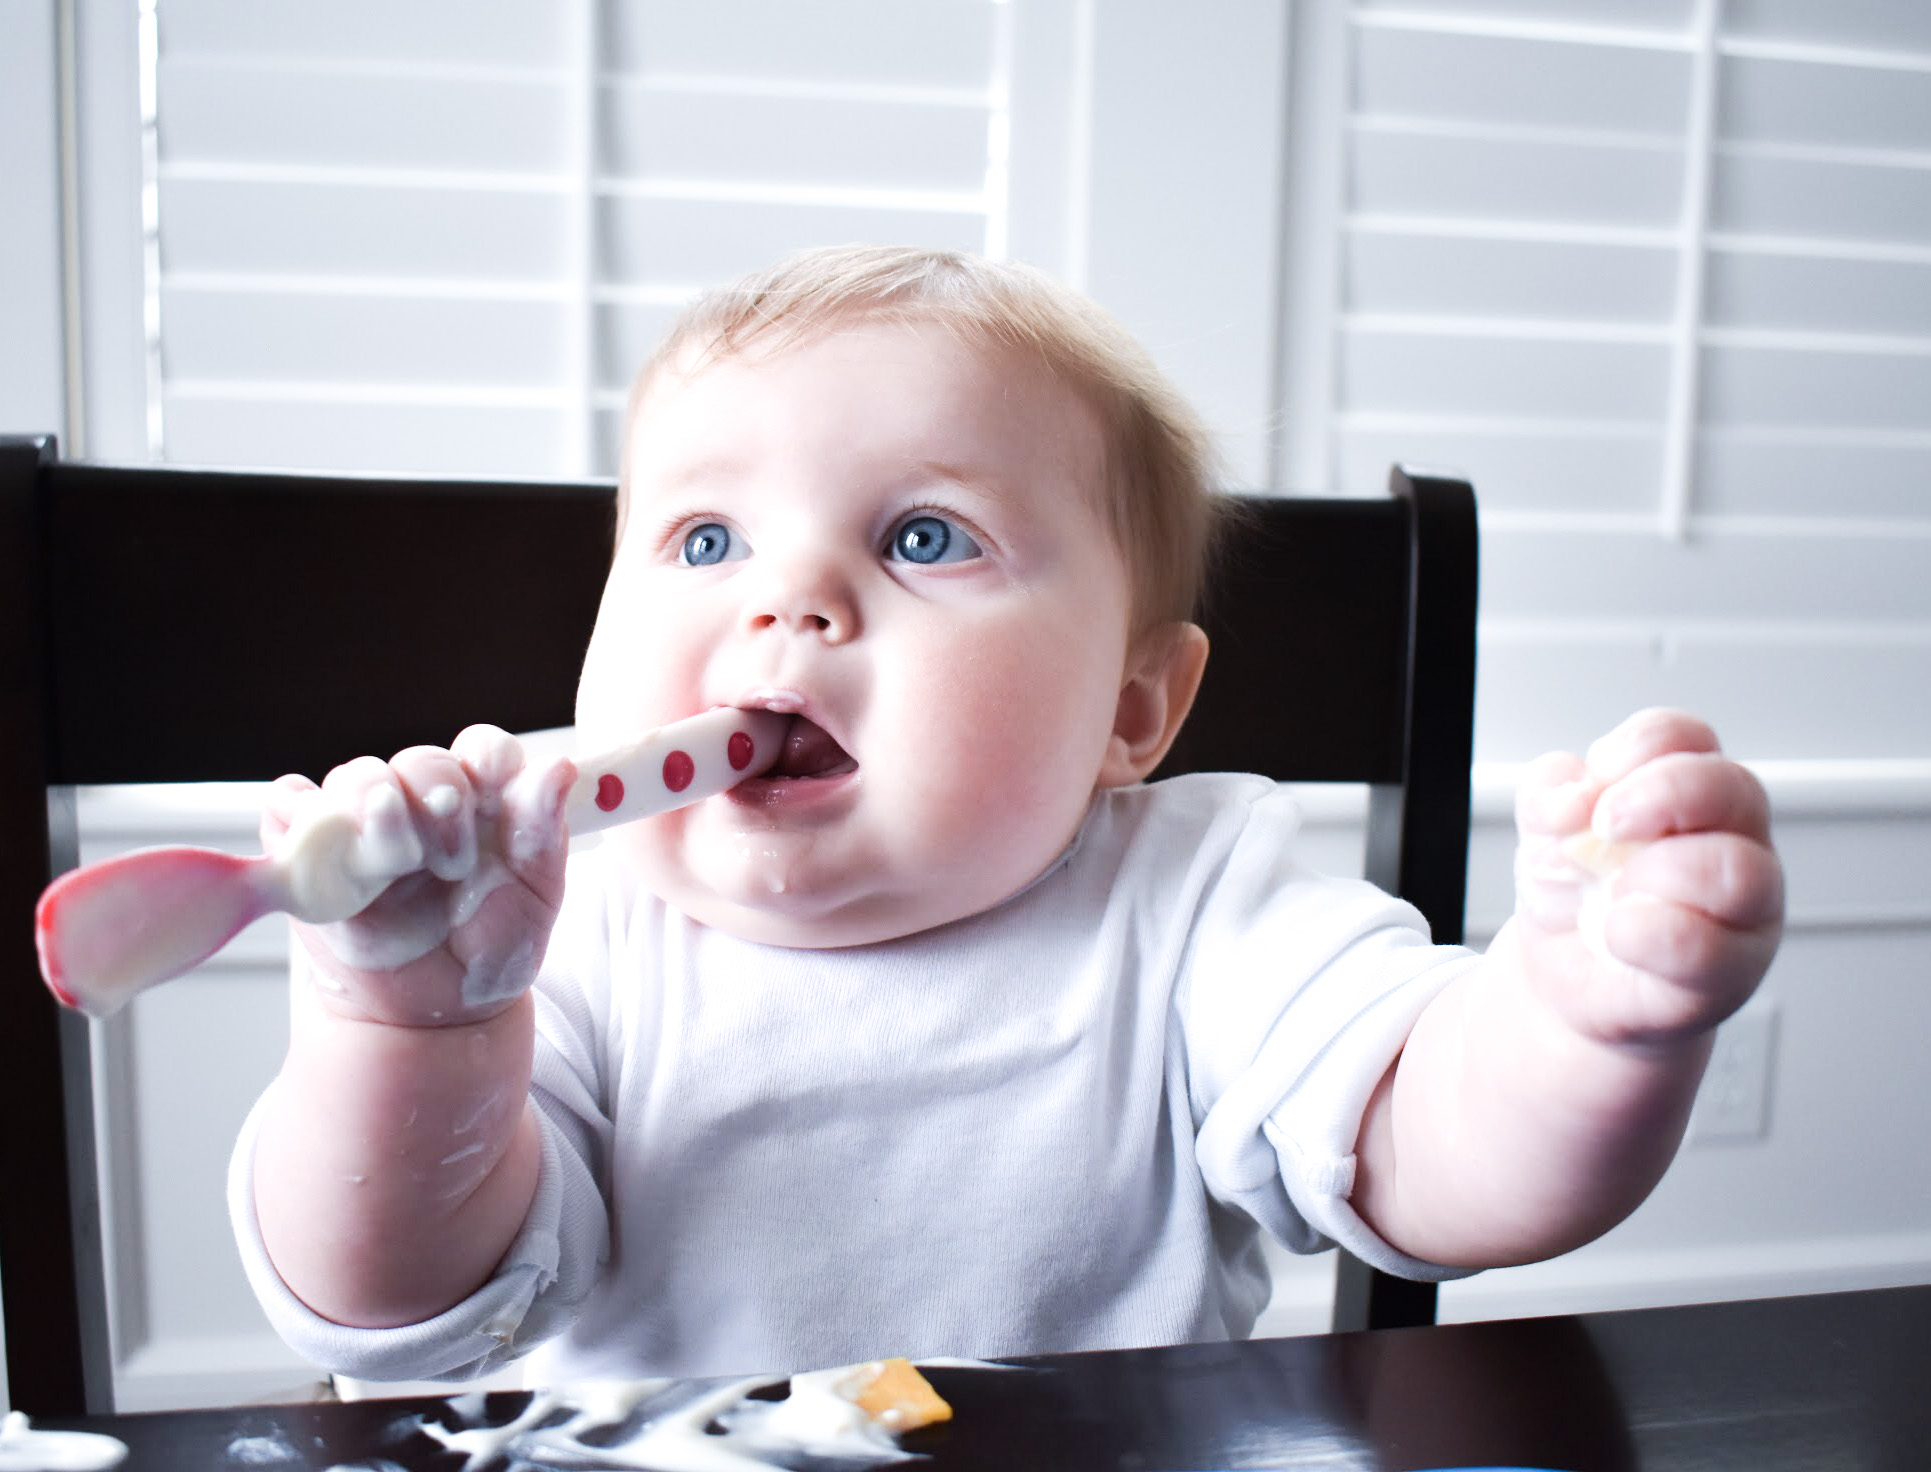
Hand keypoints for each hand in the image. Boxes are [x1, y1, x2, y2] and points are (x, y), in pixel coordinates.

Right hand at [261, 724, 574, 1026]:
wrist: (433, 1014)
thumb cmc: (491, 949)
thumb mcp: (535, 895)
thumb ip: (543, 831)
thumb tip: (558, 768)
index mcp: (483, 800)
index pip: (482, 748)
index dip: (487, 759)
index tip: (493, 786)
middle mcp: (423, 802)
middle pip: (419, 760)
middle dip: (435, 796)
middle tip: (451, 858)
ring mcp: (365, 822)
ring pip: (357, 777)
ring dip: (375, 808)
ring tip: (396, 862)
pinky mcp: (311, 849)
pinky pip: (289, 806)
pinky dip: (296, 809)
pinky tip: (315, 833)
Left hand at [1512, 708, 1783, 1048]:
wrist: (1566, 976)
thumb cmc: (1574, 894)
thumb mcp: (1544, 831)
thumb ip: (1551, 794)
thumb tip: (1574, 793)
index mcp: (1688, 791)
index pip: (1688, 738)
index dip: (1640, 745)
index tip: (1597, 775)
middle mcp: (1731, 838)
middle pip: (1735, 788)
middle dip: (1661, 795)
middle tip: (1607, 825)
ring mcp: (1742, 907)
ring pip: (1740, 870)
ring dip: (1659, 873)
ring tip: (1615, 892)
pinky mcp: (1731, 970)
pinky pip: (1712, 949)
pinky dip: (1649, 936)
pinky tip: (1618, 935)